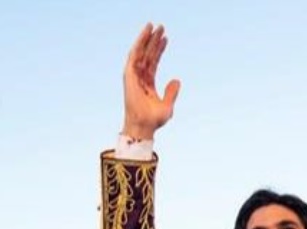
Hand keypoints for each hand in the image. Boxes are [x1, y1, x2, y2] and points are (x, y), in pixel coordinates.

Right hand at [122, 23, 180, 140]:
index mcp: (147, 84)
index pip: (153, 62)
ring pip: (140, 52)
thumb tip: (176, 79)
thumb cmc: (154, 120)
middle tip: (161, 27)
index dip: (159, 50)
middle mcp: (139, 78)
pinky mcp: (129, 76)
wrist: (144, 126)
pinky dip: (139, 44)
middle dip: (153, 41)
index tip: (166, 39)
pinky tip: (145, 34)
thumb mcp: (168, 106)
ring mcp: (134, 77)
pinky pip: (134, 56)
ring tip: (153, 25)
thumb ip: (172, 93)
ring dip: (146, 38)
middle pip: (147, 55)